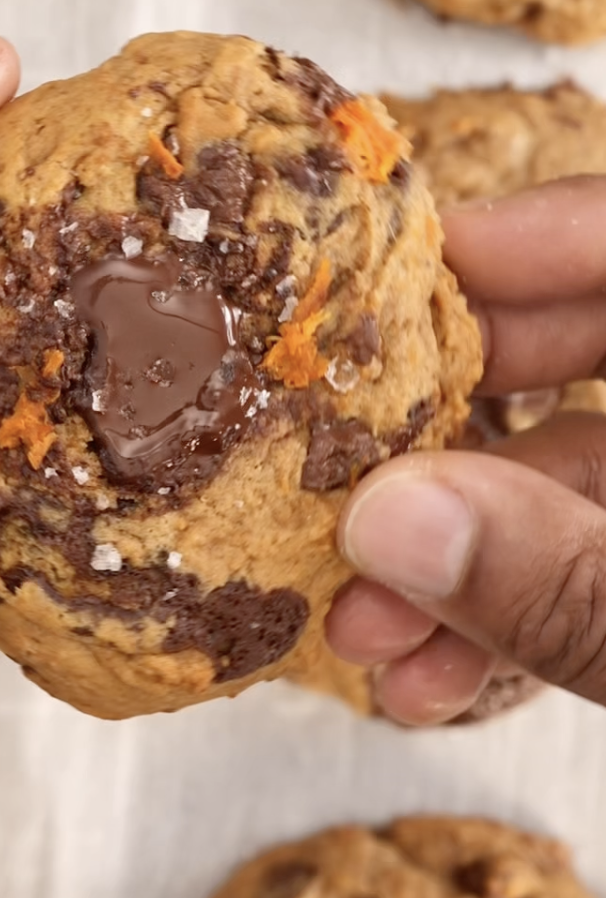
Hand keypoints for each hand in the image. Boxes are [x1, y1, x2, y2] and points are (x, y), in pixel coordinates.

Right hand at [327, 176, 605, 724]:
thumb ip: (571, 584)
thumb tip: (392, 522)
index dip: (511, 239)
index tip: (386, 273)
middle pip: (572, 356)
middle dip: (437, 439)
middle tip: (336, 465)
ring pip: (566, 487)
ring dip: (454, 563)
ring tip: (359, 625)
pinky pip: (588, 566)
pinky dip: (511, 618)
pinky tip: (431, 678)